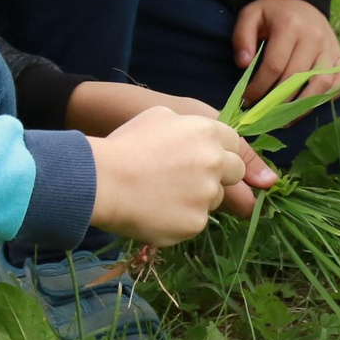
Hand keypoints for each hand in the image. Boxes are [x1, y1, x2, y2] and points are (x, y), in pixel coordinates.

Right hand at [67, 81, 275, 213]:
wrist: (104, 181)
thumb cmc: (126, 144)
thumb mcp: (158, 116)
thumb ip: (188, 125)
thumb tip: (198, 137)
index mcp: (208, 132)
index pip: (235, 145)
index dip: (221, 152)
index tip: (205, 160)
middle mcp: (215, 163)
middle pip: (235, 172)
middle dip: (219, 176)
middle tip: (190, 180)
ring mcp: (207, 195)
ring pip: (214, 199)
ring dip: (198, 198)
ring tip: (164, 196)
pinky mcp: (196, 223)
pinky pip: (195, 221)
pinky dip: (181, 219)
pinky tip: (157, 212)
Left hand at [231, 0, 339, 104]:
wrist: (301, 0)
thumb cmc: (273, 13)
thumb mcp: (251, 15)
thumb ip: (242, 37)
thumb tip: (243, 64)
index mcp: (290, 25)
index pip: (274, 65)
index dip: (259, 87)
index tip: (247, 100)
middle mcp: (314, 37)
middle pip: (296, 78)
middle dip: (277, 101)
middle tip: (262, 113)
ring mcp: (331, 48)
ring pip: (320, 84)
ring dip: (302, 106)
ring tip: (285, 119)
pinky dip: (328, 98)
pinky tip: (309, 106)